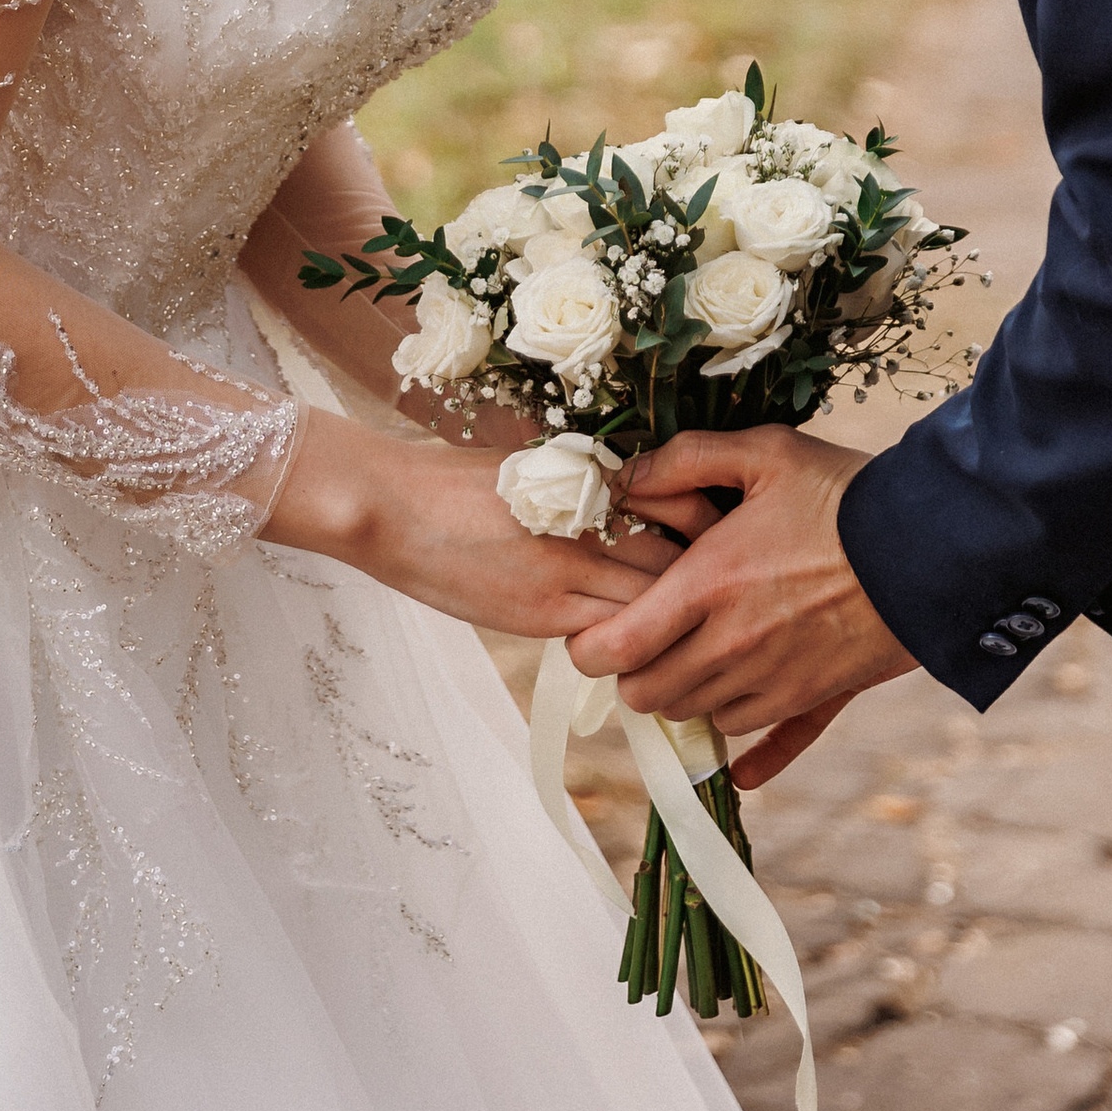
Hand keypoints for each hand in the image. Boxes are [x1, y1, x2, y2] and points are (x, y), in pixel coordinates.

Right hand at [268, 405, 678, 639]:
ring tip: (679, 626)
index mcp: (590, 482)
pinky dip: (624, 639)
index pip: (676, 513)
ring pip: (646, 607)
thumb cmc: (462, 482)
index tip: (715, 545)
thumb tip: (642, 508)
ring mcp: (565, 574)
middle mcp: (586, 526)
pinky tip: (626, 641)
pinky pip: (604, 635)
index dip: (702, 535)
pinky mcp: (540, 614)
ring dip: (666, 619)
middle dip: (699, 583)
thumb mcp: (539, 469)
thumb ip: (593, 490)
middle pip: (673, 565)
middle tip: (710, 595)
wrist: (396, 509)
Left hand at [562, 424, 916, 764]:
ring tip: (695, 661)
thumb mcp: (766, 453)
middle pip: (647, 694)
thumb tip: (629, 477)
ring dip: (686, 695)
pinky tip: (736, 769)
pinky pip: (770, 748)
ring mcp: (774, 681)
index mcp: (706, 586)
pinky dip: (748, 759)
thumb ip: (688, 458)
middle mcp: (732, 646)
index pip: (613, 649)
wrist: (936, 546)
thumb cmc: (847, 494)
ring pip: (697, 717)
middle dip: (635, 672)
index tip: (597, 627)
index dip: (590, 645)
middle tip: (646, 639)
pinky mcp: (816, 699)